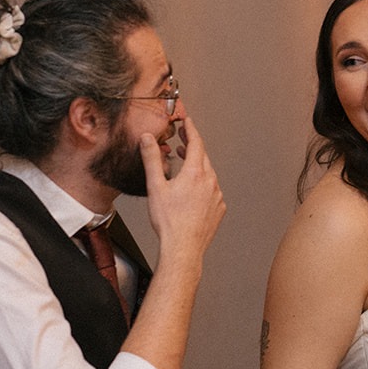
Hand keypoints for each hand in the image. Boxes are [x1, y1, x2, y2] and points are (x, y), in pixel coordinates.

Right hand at [141, 114, 225, 257]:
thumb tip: (148, 139)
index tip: (188, 121)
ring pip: (208, 173)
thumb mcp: (156, 186)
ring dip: (197, 165)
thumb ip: (152, 159)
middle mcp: (210, 182)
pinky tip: (192, 190)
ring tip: (184, 163)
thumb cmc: (169, 221)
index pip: (196, 143)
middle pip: (203, 156)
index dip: (191, 129)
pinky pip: (212, 190)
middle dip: (192, 145)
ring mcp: (217, 195)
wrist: (183, 247)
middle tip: (183, 139)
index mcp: (195, 173)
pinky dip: (203, 183)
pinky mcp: (219, 208)